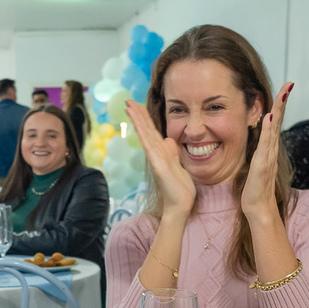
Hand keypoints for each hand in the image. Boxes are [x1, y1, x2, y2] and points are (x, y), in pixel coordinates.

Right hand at [125, 99, 195, 216]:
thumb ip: (173, 152)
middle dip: (138, 115)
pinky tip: (139, 125)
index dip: (144, 118)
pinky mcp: (159, 166)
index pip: (151, 132)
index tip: (137, 106)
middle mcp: (157, 154)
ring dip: (138, 121)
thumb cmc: (180, 189)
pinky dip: (144, 135)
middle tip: (128, 101)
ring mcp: (156, 160)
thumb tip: (169, 139)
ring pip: (146, 135)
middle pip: (146, 130)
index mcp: (162, 153)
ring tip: (130, 107)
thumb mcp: (179, 165)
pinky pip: (150, 147)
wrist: (180, 206)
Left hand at [241, 81, 292, 221]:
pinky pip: (266, 144)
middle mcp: (271, 150)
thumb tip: (260, 139)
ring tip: (283, 93)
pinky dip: (268, 129)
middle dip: (283, 101)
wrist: (258, 208)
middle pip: (278, 120)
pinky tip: (270, 116)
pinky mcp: (262, 165)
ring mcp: (268, 156)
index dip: (279, 105)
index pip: (274, 122)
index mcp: (268, 149)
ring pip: (274, 128)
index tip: (284, 88)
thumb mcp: (256, 165)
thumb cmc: (255, 188)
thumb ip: (260, 151)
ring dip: (279, 110)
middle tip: (289, 83)